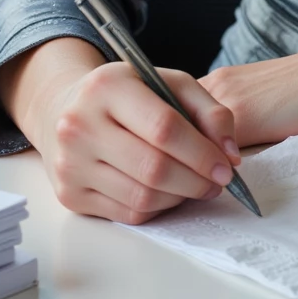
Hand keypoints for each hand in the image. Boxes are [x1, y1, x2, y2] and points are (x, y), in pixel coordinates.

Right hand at [0, 39, 243, 223]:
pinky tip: (168, 193)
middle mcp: (80, 125)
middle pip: (153, 168)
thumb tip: (230, 155)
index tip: (226, 167)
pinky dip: (157, 208)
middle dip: (196, 180)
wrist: (67, 109)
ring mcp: (70, 164)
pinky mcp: (69, 195)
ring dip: (179, 197)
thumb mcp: (169, 83)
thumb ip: (208, 111)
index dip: (202, 152)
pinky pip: (127, 214)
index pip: (164, 127)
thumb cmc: (128, 94)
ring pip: (141, 197)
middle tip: (217, 183)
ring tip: (195, 186)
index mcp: (107, 86)